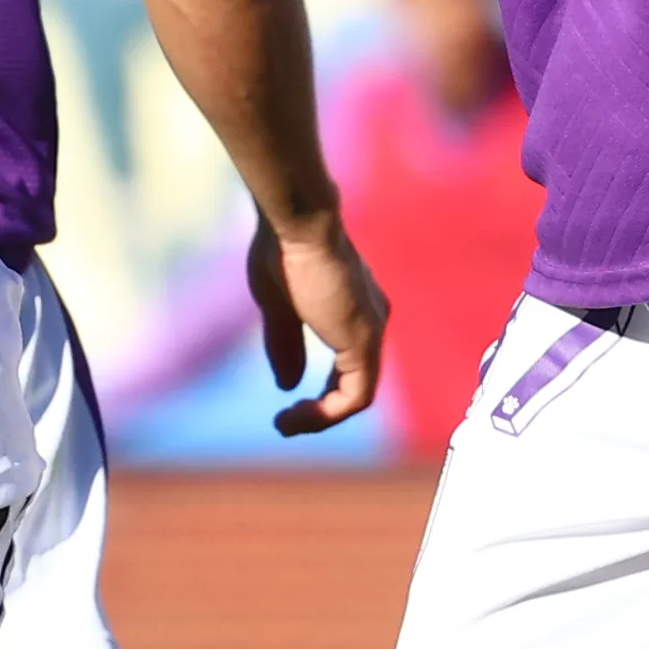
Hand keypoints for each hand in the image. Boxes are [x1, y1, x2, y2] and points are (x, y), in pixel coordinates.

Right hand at [247, 203, 388, 437]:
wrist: (297, 224)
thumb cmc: (283, 251)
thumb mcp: (277, 307)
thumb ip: (286, 344)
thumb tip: (289, 385)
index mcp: (354, 309)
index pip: (348, 364)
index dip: (321, 392)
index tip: (287, 404)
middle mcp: (372, 320)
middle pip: (355, 382)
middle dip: (321, 409)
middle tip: (286, 422)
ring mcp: (372, 332)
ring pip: (358, 395)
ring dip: (321, 418)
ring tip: (286, 424)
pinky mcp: (365, 343)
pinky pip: (356, 397)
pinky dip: (327, 414)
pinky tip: (296, 415)